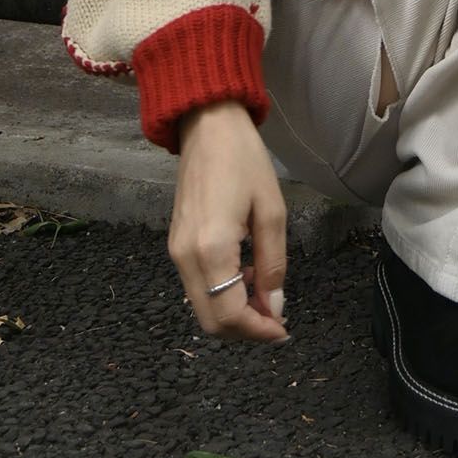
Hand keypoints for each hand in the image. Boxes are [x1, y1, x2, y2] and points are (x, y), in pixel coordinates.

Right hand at [168, 100, 289, 343]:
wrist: (207, 125)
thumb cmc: (245, 160)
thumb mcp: (272, 210)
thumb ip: (273, 263)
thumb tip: (275, 307)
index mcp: (211, 249)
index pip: (230, 315)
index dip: (258, 331)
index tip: (283, 330)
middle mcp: (185, 258)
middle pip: (211, 321)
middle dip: (245, 329)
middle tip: (276, 318)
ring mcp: (175, 252)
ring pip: (202, 307)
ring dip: (234, 312)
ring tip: (265, 292)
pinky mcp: (174, 244)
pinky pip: (197, 287)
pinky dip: (221, 294)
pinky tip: (244, 275)